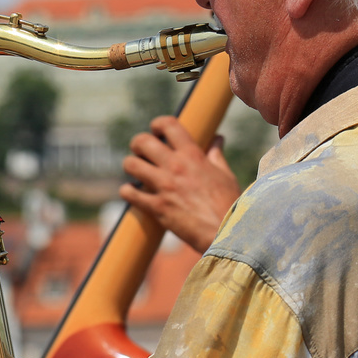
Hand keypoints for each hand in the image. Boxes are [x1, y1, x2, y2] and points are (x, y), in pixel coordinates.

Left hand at [119, 116, 241, 252]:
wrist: (227, 233)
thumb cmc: (230, 204)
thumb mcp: (225, 174)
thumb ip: (216, 154)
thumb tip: (217, 139)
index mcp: (193, 155)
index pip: (169, 125)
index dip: (158, 124)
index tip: (156, 131)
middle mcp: (176, 167)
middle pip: (142, 141)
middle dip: (138, 144)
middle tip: (141, 152)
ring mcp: (164, 186)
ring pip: (131, 164)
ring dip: (131, 166)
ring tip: (137, 171)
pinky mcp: (157, 207)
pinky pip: (130, 194)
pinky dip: (127, 192)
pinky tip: (133, 192)